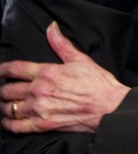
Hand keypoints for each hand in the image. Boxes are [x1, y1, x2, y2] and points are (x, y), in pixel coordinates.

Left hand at [0, 22, 129, 132]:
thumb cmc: (98, 83)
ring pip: (9, 108)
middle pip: (6, 90)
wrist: (110, 107)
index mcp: (46, 72)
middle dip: (3, 90)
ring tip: (7, 105)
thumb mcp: (81, 59)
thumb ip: (61, 44)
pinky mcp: (43, 125)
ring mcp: (39, 109)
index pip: (13, 69)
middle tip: (5, 90)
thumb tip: (51, 27)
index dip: (1, 70)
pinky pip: (16, 126)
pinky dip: (9, 124)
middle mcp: (39, 90)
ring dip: (5, 106)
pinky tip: (9, 121)